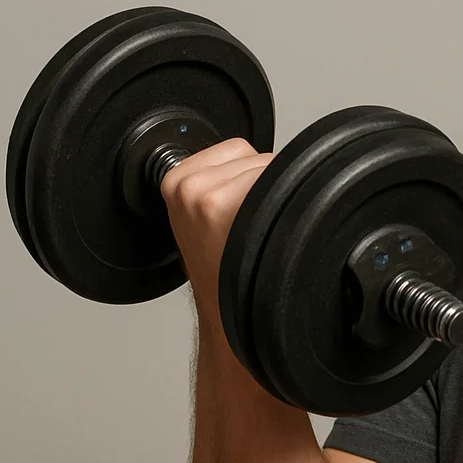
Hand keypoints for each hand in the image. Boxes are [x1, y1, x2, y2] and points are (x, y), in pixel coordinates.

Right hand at [158, 138, 274, 335]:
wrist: (224, 312)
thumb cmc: (220, 268)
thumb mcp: (199, 216)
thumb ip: (217, 180)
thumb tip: (258, 159)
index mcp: (175, 181)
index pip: (235, 150)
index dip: (249, 179)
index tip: (240, 210)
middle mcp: (190, 187)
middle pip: (256, 158)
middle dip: (262, 188)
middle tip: (248, 227)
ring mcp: (211, 197)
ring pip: (271, 170)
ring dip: (276, 198)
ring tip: (256, 233)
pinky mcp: (234, 210)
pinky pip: (281, 185)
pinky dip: (287, 206)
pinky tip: (267, 233)